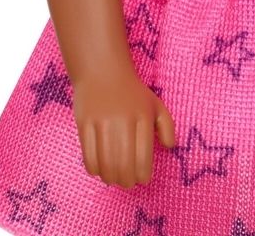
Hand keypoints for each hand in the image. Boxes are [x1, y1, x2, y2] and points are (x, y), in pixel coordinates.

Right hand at [72, 69, 175, 187]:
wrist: (102, 72)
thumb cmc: (132, 93)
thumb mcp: (156, 105)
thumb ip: (167, 126)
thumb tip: (170, 147)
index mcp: (143, 118)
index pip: (143, 157)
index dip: (143, 175)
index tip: (143, 179)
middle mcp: (123, 121)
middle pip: (124, 165)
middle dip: (127, 181)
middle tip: (128, 183)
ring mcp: (102, 123)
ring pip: (105, 164)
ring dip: (110, 178)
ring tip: (114, 179)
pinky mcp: (85, 124)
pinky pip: (88, 156)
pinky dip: (94, 169)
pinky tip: (99, 169)